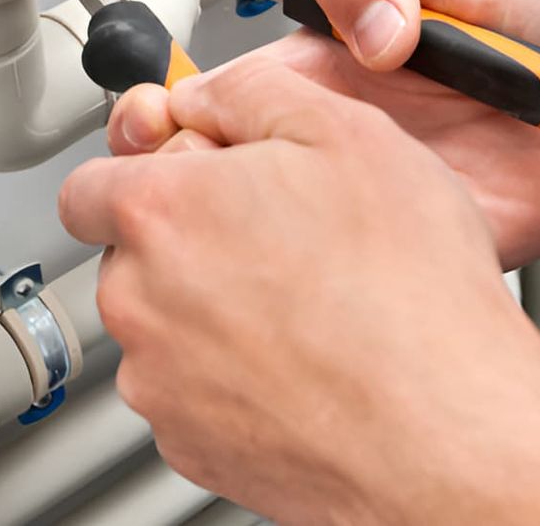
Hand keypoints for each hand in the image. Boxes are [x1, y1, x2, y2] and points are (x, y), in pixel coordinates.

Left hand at [61, 61, 539, 524]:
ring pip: (164, 328)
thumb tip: (208, 95)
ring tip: (307, 304)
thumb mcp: (346, 131)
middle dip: (189, 240)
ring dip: (214, 311)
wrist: (448, 430)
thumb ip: (251, 93)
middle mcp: (140, 300)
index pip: (91, 183)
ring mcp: (161, 384)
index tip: (200, 178)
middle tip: (279, 236)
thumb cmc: (409, 292)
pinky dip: (236, 378)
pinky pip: (194, 395)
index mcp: (161, 211)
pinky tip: (308, 361)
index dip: (153, 172)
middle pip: (131, 256)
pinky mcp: (192, 447)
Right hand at [111, 0, 539, 266]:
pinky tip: (322, 267)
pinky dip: (326, 287)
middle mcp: (327, 140)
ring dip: (241, 239)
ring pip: (269, 243)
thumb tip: (358, 26)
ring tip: (252, 218)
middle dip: (176, 188)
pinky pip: (353, 282)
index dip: (166, 114)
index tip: (156, 120)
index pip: (207, 98)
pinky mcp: (414, 250)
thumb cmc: (528, 8)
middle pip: (217, 182)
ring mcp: (365, 200)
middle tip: (184, 180)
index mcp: (314, 68)